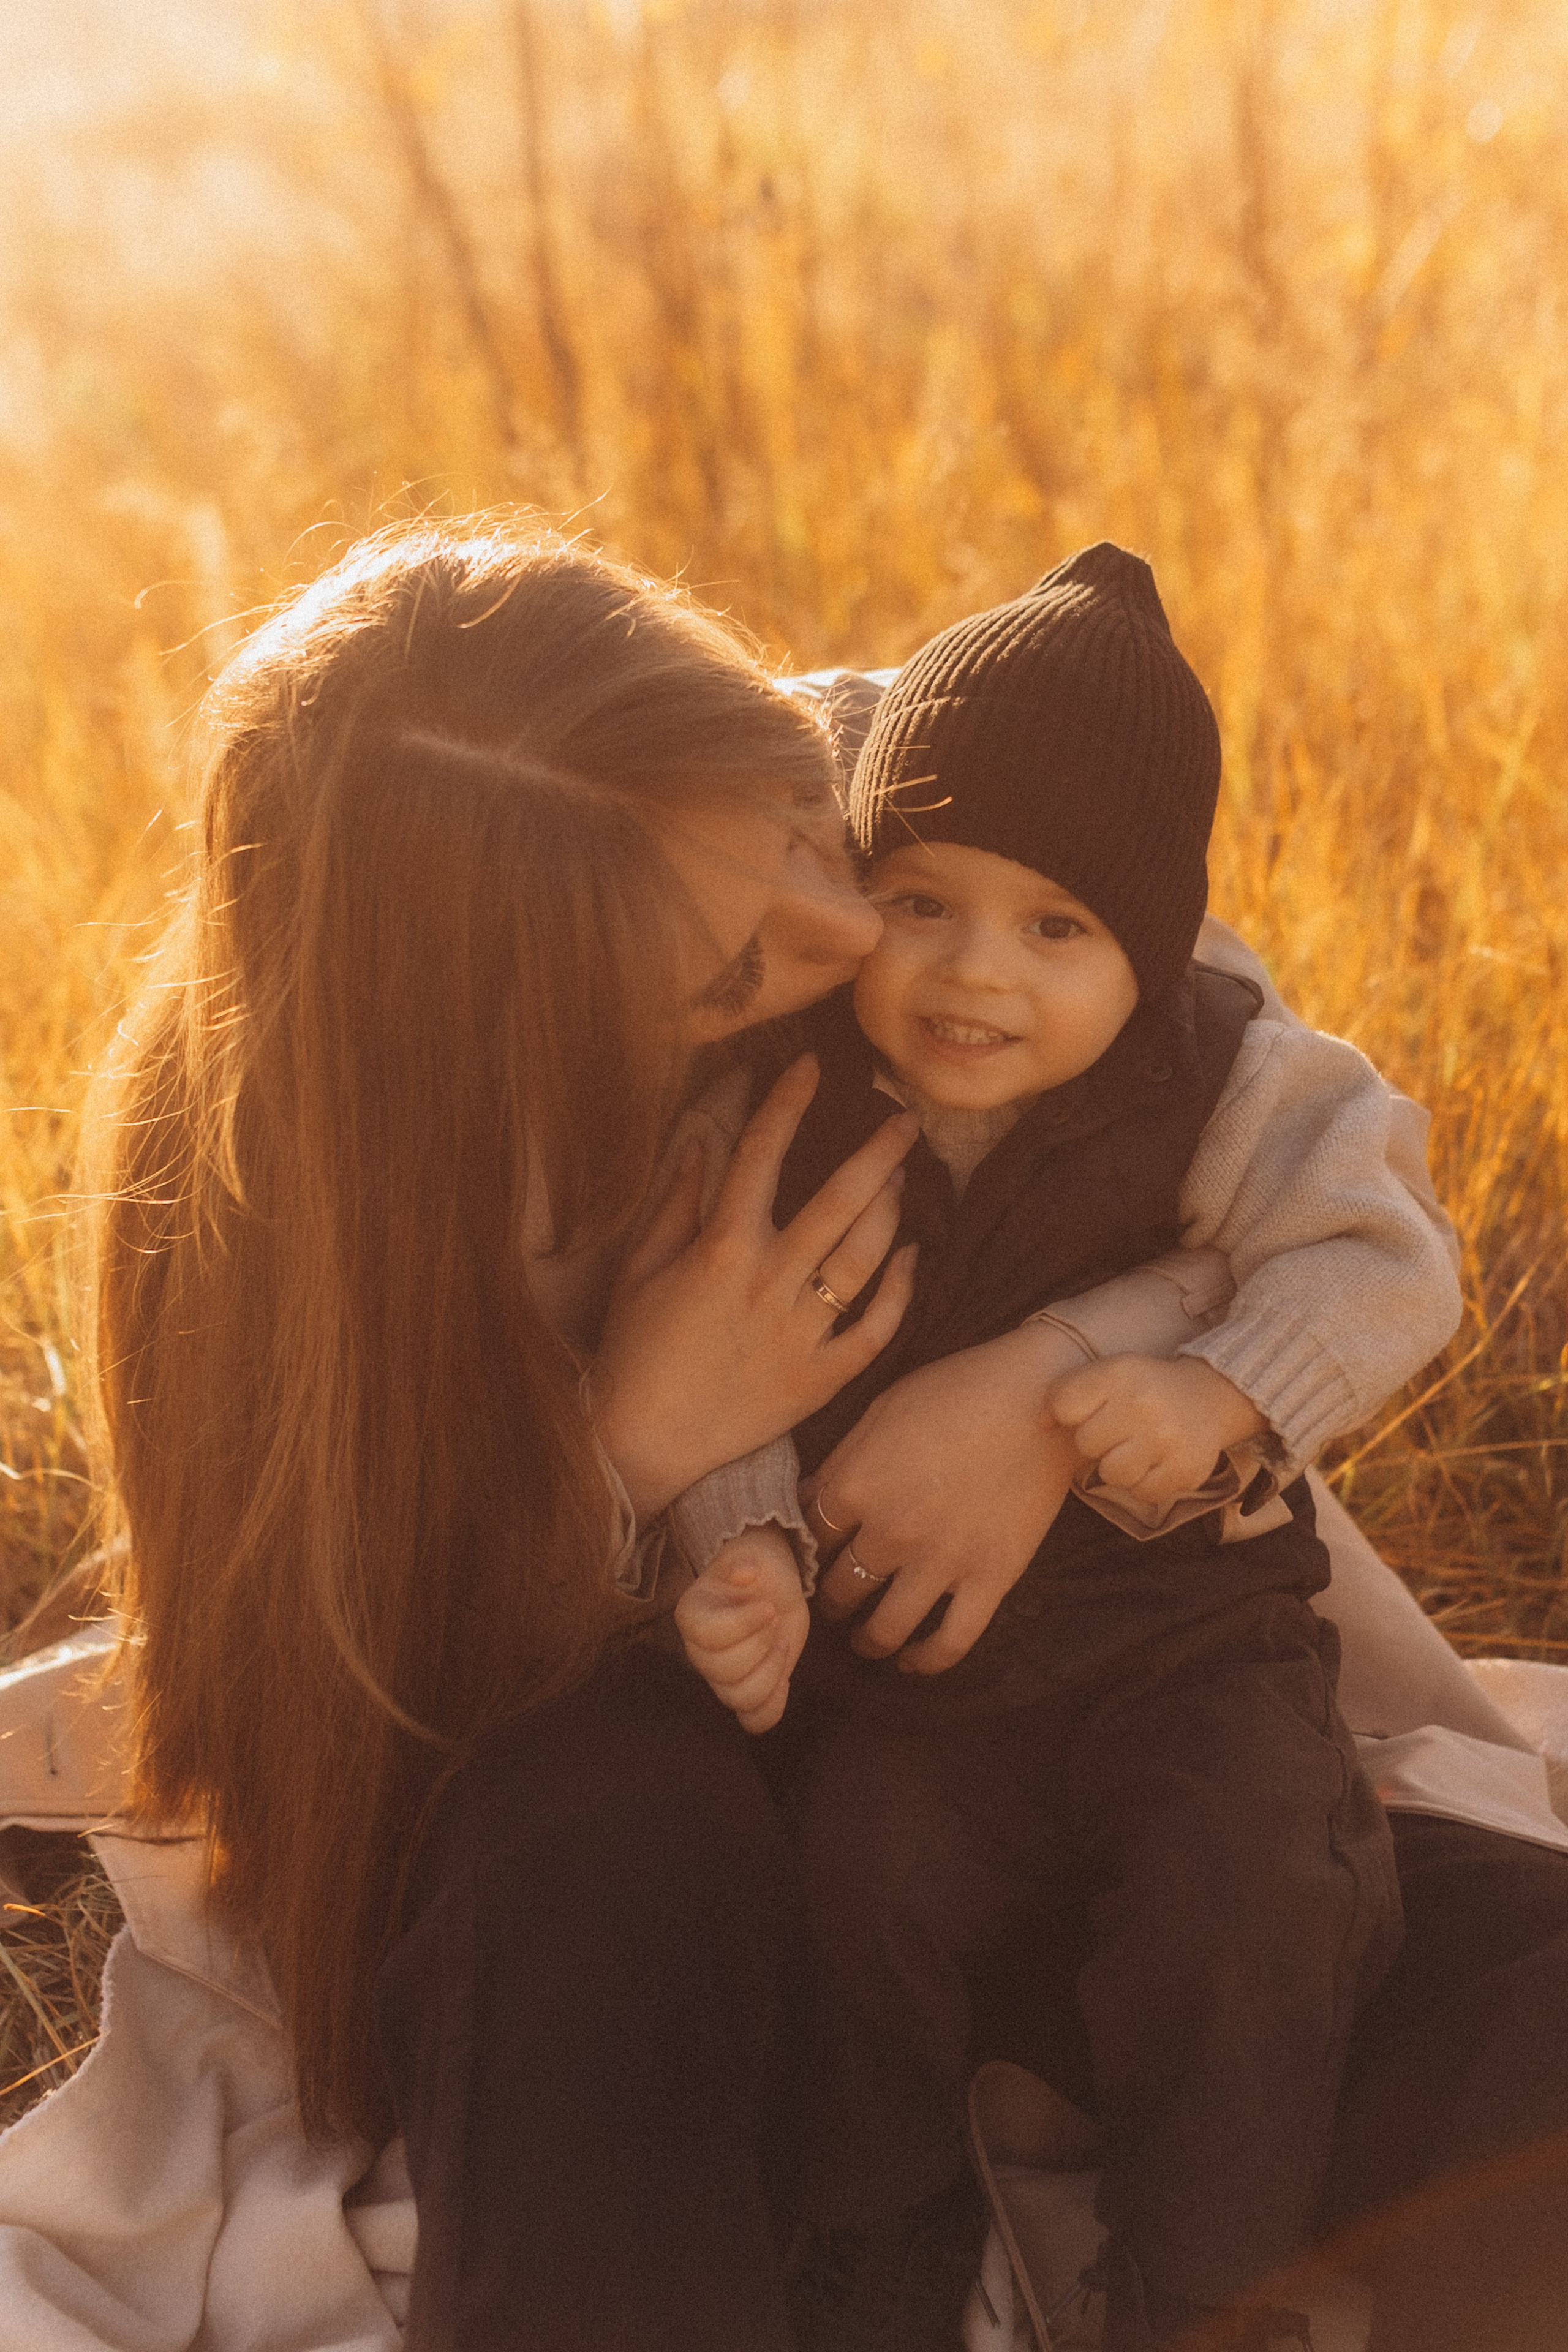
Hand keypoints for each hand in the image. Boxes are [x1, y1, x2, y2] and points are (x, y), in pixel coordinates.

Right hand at [593, 1057, 918, 1518]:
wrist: (644, 1445)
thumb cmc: (634, 1353)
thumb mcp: (641, 1271)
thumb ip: (675, 1204)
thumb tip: (697, 1143)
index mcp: (719, 1250)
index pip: (761, 1156)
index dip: (788, 1103)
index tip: (811, 1066)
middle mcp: (768, 1284)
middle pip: (838, 1201)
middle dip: (877, 1151)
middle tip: (907, 1118)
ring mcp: (800, 1334)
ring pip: (864, 1259)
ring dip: (890, 1211)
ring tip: (901, 1180)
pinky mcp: (820, 1379)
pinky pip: (875, 1329)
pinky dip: (899, 1291)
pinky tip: (909, 1257)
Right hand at [675, 1528, 809, 1733]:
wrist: (770, 1588)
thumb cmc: (756, 1569)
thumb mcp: (751, 1554)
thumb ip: (745, 1559)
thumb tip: (745, 1572)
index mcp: (693, 1616)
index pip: (708, 1635)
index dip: (743, 1624)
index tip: (768, 1606)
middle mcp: (700, 1652)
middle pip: (722, 1671)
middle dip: (761, 1645)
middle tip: (776, 1619)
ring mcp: (722, 1677)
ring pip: (737, 1699)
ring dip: (771, 1672)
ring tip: (782, 1642)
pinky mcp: (748, 1691)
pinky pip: (752, 1720)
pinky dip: (772, 1709)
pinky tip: (786, 1682)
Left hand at [800, 1321, 1086, 1673]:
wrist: (1041, 1395)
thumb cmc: (959, 1390)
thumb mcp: (883, 1409)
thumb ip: (843, 1460)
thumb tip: (809, 1499)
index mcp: (856, 1483)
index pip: (810, 1537)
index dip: (807, 1550)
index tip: (813, 1558)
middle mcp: (890, 1530)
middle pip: (838, 1588)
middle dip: (829, 1600)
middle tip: (835, 1600)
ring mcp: (941, 1560)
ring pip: (884, 1628)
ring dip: (867, 1640)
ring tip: (865, 1639)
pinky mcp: (990, 1579)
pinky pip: (950, 1642)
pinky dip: (925, 1662)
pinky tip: (911, 1661)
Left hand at [1047, 1352, 1265, 1511]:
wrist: (1209, 1396)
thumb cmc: (1143, 1388)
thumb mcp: (1107, 1374)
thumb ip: (1067, 1392)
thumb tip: (1040, 1423)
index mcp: (1119, 1373)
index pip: (1064, 1406)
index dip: (1072, 1414)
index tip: (1092, 1410)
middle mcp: (1142, 1404)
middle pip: (1086, 1443)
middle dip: (1098, 1441)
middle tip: (1121, 1430)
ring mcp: (1167, 1438)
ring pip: (1111, 1474)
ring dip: (1120, 1466)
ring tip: (1137, 1448)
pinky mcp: (1186, 1469)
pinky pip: (1142, 1493)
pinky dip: (1145, 1483)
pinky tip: (1156, 1462)